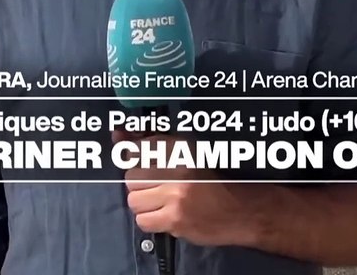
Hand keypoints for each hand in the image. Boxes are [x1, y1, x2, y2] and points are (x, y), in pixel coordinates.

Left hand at [115, 130, 255, 246]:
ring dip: (145, 204)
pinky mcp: (175, 219)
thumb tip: (117, 135)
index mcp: (182, 148)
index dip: (137, 159)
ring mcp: (176, 195)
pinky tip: (166, 216)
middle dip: (142, 185)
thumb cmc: (212, 181)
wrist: (239, 209)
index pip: (138, 149)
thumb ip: (150, 143)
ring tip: (163, 203)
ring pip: (134, 200)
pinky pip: (143, 221)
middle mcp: (178, 169)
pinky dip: (151, 221)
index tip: (146, 166)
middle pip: (132, 177)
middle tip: (159, 188)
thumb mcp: (187, 154)